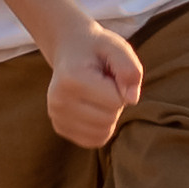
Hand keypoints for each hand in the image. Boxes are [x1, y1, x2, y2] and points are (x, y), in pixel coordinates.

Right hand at [45, 15, 143, 147]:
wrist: (70, 50)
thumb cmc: (97, 49)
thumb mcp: (116, 47)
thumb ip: (129, 68)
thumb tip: (132, 99)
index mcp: (71, 79)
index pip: (116, 101)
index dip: (121, 87)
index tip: (109, 74)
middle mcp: (58, 101)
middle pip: (109, 119)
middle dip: (116, 102)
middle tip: (105, 84)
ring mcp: (56, 116)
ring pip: (103, 132)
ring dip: (109, 115)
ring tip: (98, 94)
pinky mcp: (60, 128)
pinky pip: (94, 140)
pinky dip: (102, 127)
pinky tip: (94, 108)